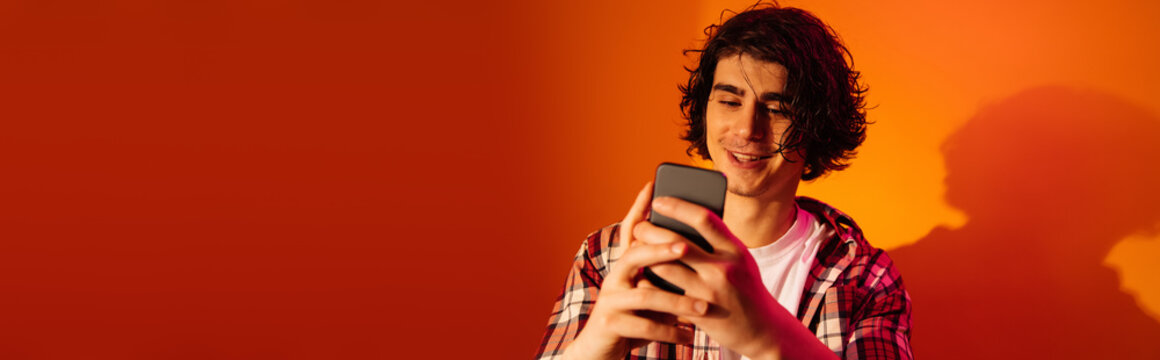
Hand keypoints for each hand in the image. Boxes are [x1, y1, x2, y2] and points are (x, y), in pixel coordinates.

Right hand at [562, 183, 709, 359]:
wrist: (603, 351)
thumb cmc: (637, 318)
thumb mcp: (654, 294)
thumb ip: (668, 275)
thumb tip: (697, 250)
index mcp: (626, 266)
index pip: (632, 230)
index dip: (638, 208)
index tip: (651, 185)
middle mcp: (615, 277)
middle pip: (635, 255)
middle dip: (660, 249)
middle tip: (685, 248)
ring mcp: (610, 300)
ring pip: (645, 294)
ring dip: (677, 301)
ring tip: (703, 309)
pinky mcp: (609, 323)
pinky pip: (643, 326)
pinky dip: (669, 331)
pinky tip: (689, 336)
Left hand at [632, 196, 834, 359]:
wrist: (763, 329)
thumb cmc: (746, 288)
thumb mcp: (740, 260)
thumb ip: (718, 242)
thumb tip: (683, 218)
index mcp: (734, 250)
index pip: (703, 218)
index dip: (677, 206)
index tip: (658, 201)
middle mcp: (723, 268)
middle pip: (677, 241)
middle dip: (651, 231)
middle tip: (638, 227)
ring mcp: (710, 292)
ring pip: (665, 267)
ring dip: (645, 256)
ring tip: (636, 249)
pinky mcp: (698, 312)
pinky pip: (665, 293)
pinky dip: (650, 282)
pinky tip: (642, 275)